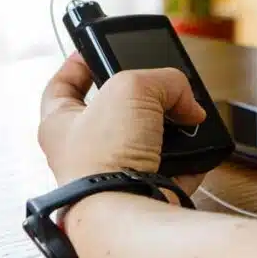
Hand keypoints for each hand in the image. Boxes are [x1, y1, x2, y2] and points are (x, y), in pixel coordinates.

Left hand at [38, 53, 207, 194]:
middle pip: (115, 112)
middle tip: (159, 88)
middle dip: (142, 99)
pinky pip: (172, 168)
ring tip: (184, 119)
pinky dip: (188, 158)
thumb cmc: (104, 155)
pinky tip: (197, 148)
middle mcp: (83, 151)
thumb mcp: (132, 87)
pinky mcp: (145, 191)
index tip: (96, 50)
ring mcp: (115, 174)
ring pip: (147, 140)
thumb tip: (188, 104)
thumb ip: (163, 80)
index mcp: (59, 123)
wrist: (127, 207)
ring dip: (169, 129)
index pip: (63, 83)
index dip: (80, 62)